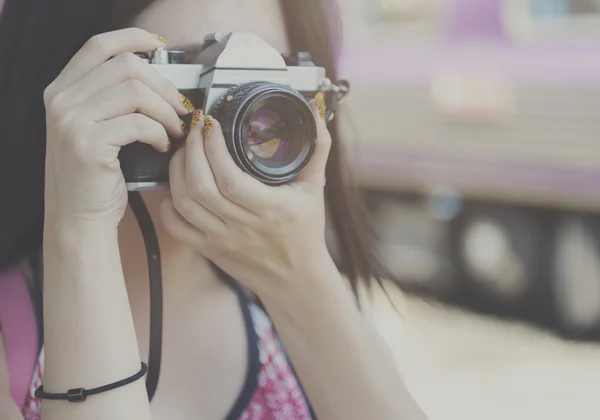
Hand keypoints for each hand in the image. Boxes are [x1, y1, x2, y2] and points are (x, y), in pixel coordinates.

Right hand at [43, 28, 190, 229]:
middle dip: (164, 86)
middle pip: (126, 66)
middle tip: (181, 109)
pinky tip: (163, 146)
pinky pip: (138, 123)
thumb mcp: (96, 128)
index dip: (134, 38)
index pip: (100, 46)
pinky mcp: (87, 143)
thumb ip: (114, 100)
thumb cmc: (96, 175)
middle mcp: (62, 99)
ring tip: (176, 130)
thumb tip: (161, 82)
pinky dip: (159, 133)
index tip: (162, 47)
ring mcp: (71, 120)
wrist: (78, 216)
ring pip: (135, 92)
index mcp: (63, 89)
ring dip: (166, 110)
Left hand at [160, 96, 331, 299]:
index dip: (214, 149)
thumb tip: (315, 108)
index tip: (211, 124)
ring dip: (176, 172)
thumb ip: (317, 147)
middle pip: (200, 187)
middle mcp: (243, 227)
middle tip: (194, 130)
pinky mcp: (208, 250)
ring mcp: (221, 240)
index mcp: (271, 210)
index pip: (231, 179)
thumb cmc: (305, 232)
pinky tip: (176, 185)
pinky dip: (168, 203)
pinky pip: (176, 227)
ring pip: (184, 204)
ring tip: (184, 151)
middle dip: (190, 151)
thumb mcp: (315, 188)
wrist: (295, 279)